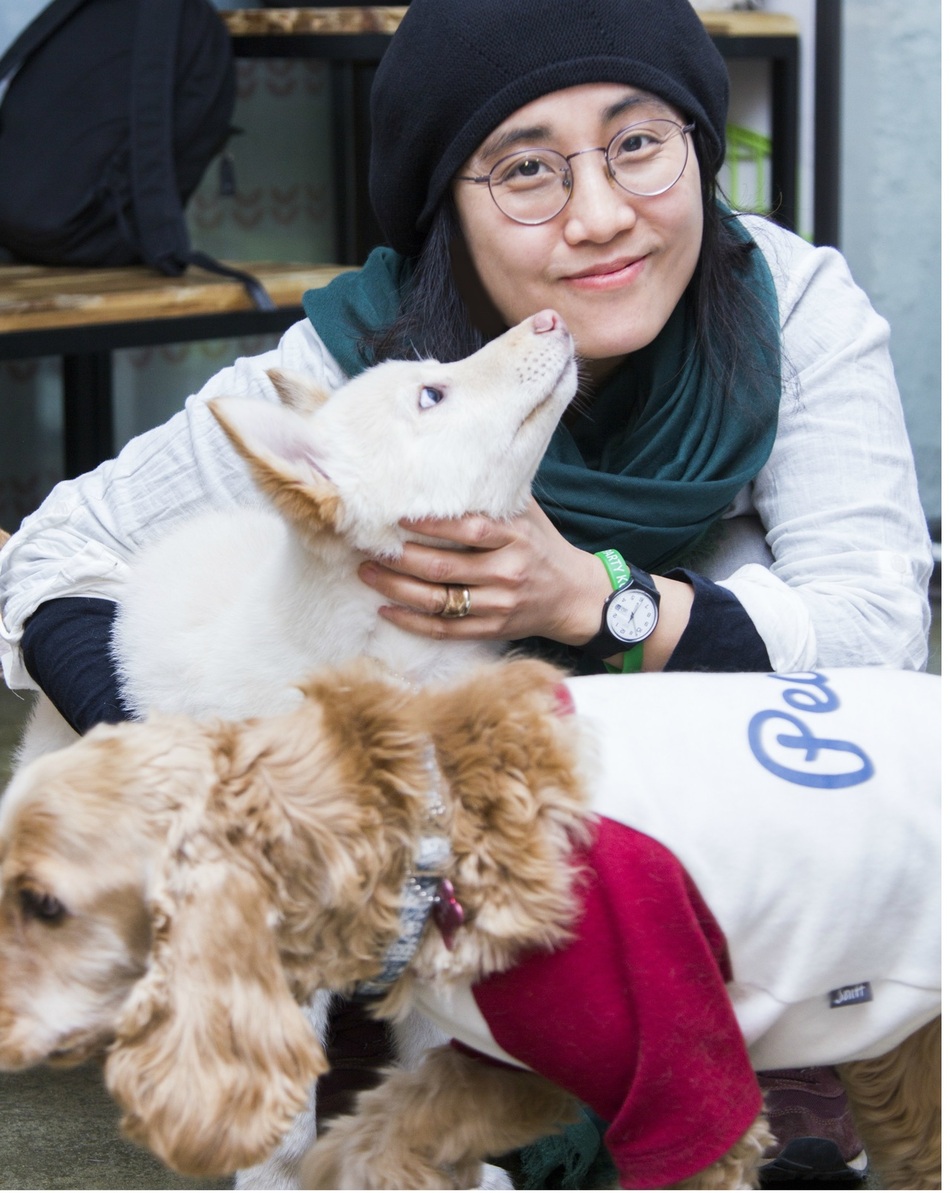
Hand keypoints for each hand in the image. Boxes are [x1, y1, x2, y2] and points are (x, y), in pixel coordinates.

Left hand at [358, 498, 610, 644]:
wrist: (574, 595)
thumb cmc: (542, 546)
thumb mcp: (527, 516)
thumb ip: (494, 496)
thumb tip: (449, 465)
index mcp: (515, 538)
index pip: (468, 529)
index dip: (430, 524)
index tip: (397, 516)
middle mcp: (507, 572)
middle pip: (443, 567)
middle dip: (399, 558)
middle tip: (367, 546)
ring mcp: (499, 604)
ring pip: (438, 600)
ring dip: (396, 589)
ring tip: (367, 573)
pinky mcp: (492, 628)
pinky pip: (445, 629)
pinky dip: (412, 621)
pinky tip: (386, 610)